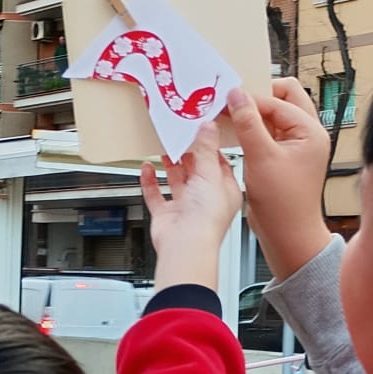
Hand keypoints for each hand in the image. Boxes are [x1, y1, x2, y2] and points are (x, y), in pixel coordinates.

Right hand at [141, 125, 242, 294]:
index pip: (220, 163)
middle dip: (188, 154)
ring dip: (170, 165)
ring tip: (165, 148)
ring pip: (177, 181)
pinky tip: (147, 168)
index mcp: (225, 191)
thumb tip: (208, 127)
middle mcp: (206, 200)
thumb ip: (206, 148)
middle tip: (180, 135)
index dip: (211, 146)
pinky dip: (150, 181)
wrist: (186, 246)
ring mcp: (186, 208)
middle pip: (196, 170)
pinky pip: (156, 194)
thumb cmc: (206, 219)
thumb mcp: (210, 173)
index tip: (202, 129)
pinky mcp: (167, 216)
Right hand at [225, 79, 333, 281]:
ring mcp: (296, 145)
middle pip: (283, 98)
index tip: (226, 99)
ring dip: (253, 114)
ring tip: (230, 116)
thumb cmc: (284, 204)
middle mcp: (307, 135)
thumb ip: (248, 123)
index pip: (277, 101)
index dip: (250, 98)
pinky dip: (252, 129)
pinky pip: (268, 131)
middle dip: (257, 97)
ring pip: (274, 114)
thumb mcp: (261, 157)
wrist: (288, 235)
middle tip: (233, 101)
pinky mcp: (283, 155)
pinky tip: (234, 133)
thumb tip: (237, 95)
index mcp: (311, 132)